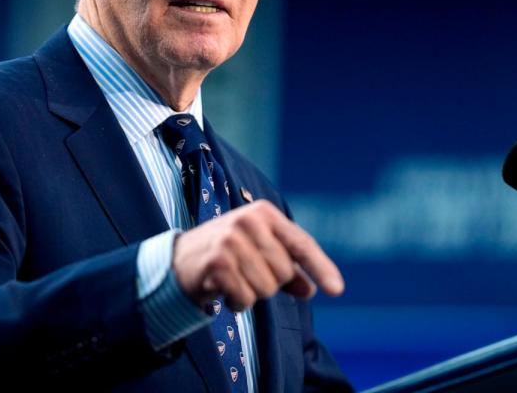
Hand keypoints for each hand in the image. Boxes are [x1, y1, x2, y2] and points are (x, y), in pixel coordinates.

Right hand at [172, 200, 343, 311]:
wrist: (178, 260)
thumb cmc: (225, 254)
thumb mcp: (258, 253)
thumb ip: (287, 269)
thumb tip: (311, 290)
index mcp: (263, 213)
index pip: (300, 244)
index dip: (320, 268)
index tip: (338, 290)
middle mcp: (248, 221)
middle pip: (284, 273)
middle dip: (269, 283)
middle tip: (245, 273)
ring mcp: (231, 240)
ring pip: (266, 288)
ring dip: (251, 294)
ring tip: (233, 281)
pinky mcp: (217, 262)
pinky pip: (246, 298)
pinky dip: (237, 303)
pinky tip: (223, 291)